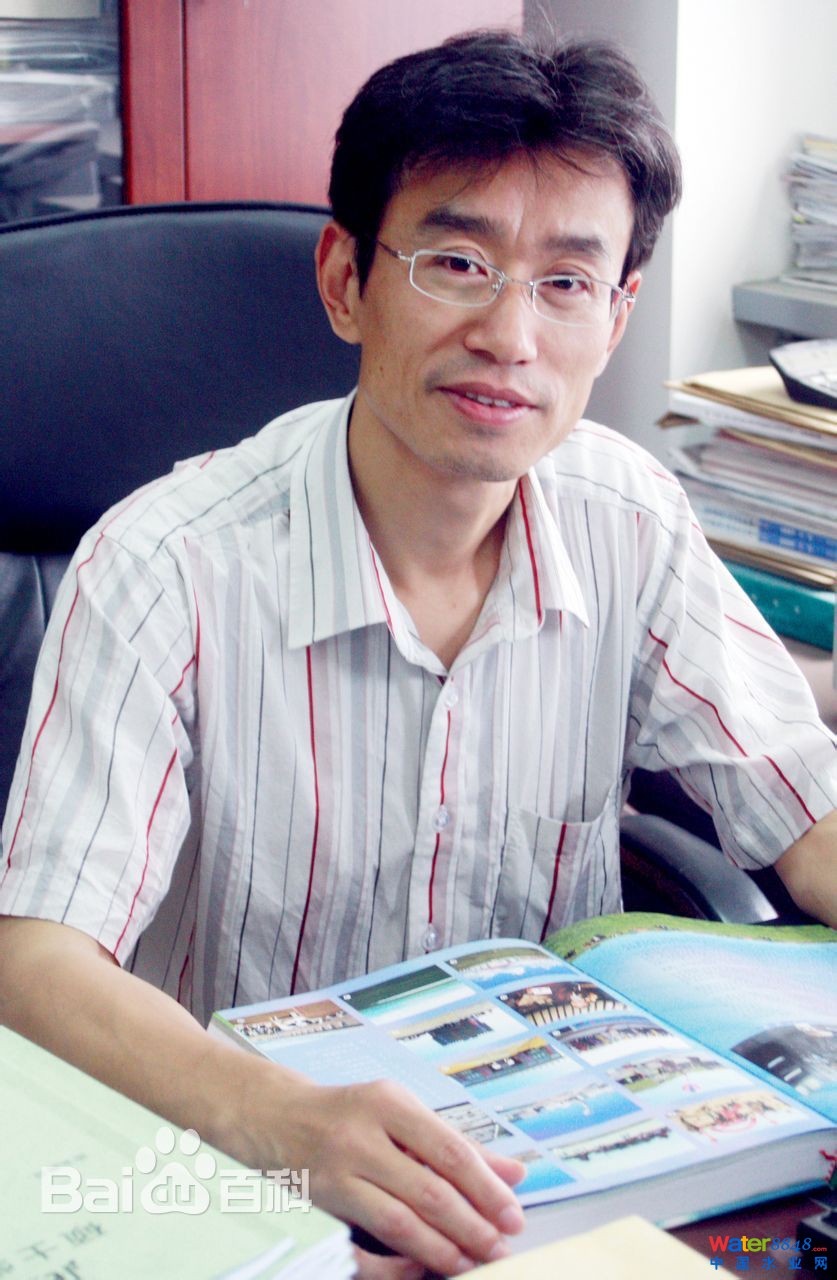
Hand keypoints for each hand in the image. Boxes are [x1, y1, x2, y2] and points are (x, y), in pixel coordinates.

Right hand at [262, 1073, 525, 1275]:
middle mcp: (360, 1136)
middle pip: (428, 1191)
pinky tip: (421, 1268)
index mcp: (387, 1103)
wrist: (276, 1117)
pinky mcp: (316, 1208)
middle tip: (500, 1247)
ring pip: (398, 1223)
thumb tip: (514, 1173)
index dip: (486, 1187)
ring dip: (442, 1250)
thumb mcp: (401, 1113)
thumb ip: (458, 1143)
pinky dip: (394, 1266)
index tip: (513, 1214)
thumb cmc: (350, 1114)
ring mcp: (334, 1174)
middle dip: (471, 1226)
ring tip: (472, 1262)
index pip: (449, 1149)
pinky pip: (359, 1250)